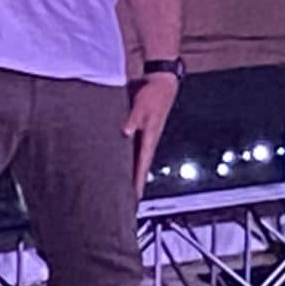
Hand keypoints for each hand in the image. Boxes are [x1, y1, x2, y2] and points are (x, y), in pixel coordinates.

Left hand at [123, 72, 178, 188]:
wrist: (161, 83)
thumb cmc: (152, 94)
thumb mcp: (141, 106)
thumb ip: (133, 119)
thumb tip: (126, 132)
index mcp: (149, 137)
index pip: (142, 165)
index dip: (138, 181)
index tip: (135, 198)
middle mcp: (148, 141)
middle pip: (141, 168)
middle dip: (136, 185)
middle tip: (131, 202)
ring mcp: (146, 137)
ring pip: (138, 161)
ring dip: (133, 174)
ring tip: (126, 190)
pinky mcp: (142, 132)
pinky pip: (135, 151)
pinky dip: (130, 161)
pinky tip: (123, 166)